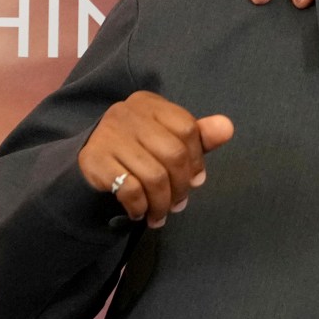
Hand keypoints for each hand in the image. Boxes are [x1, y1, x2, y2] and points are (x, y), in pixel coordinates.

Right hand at [77, 91, 234, 227]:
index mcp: (150, 104)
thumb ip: (199, 135)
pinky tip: (140, 212)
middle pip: (173, 154)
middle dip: (181, 187)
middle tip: (179, 205)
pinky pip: (130, 189)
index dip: (197, 160)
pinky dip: (140, 206)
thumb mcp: (169, 138)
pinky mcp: (94, 160)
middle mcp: (128, 113)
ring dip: (162, 203)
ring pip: (153, 176)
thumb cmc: (138, 148)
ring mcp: (109, 135)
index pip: (187, 129)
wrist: (91, 161)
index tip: (196, 180)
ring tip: (160, 215)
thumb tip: (227, 128)